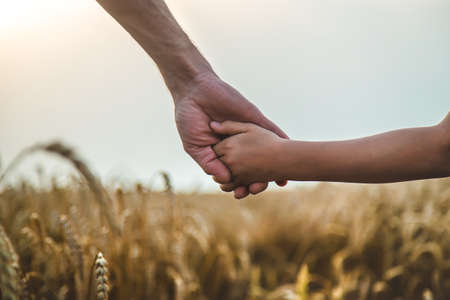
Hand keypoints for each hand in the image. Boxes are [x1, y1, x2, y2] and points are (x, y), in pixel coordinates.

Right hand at [174, 73, 287, 198]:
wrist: (195, 90)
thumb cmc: (190, 119)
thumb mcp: (195, 146)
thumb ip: (209, 163)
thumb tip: (225, 180)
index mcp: (222, 152)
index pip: (234, 171)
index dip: (239, 183)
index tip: (242, 193)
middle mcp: (238, 144)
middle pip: (251, 165)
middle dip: (257, 178)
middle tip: (260, 188)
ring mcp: (247, 132)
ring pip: (263, 151)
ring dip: (273, 163)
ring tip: (281, 178)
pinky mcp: (254, 119)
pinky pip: (271, 129)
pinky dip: (281, 139)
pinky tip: (290, 150)